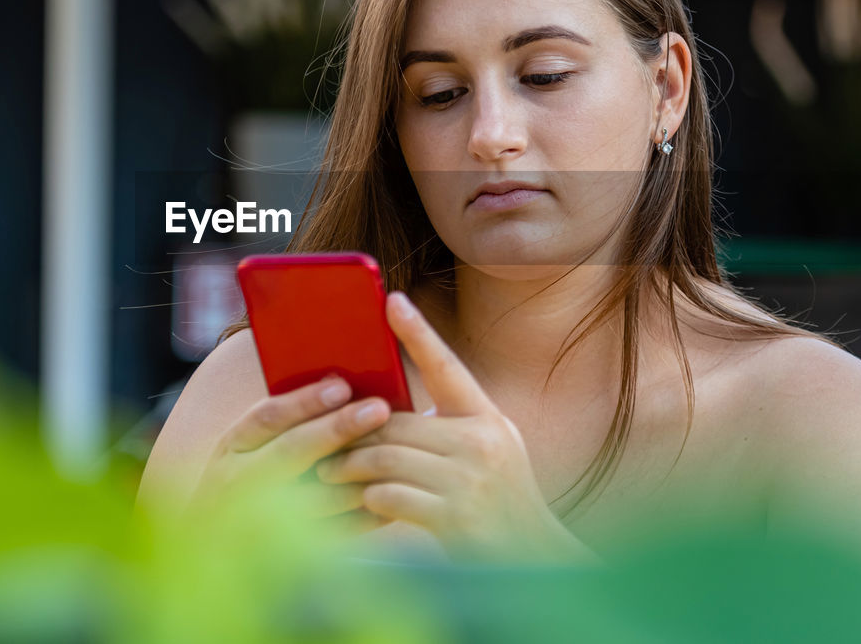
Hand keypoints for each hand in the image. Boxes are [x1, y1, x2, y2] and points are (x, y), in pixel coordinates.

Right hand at [188, 375, 392, 531]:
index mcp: (233, 446)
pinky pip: (329, 534)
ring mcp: (259, 521)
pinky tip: (389, 500)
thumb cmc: (242, 480)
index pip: (267, 417)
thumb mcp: (244, 445)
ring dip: (356, 476)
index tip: (342, 386)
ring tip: (393, 454)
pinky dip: (361, 518)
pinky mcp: (284, 552)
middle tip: (378, 410)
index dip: (304, 401)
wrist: (210, 547)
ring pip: (313, 497)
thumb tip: (341, 387)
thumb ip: (283, 421)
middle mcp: (241, 482)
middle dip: (337, 429)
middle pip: (291, 451)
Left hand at [315, 292, 597, 562]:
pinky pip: (390, 496)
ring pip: (386, 458)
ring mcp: (470, 480)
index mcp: (488, 419)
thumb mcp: (490, 452)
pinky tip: (360, 505)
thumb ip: (450, 429)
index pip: (448, 366)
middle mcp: (482, 442)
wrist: (534, 560)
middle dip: (355, 435)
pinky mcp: (454, 518)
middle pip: (396, 423)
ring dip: (351, 467)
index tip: (392, 300)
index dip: (418, 332)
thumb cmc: (501, 503)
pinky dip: (367, 500)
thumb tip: (385, 411)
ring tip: (330, 472)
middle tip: (325, 440)